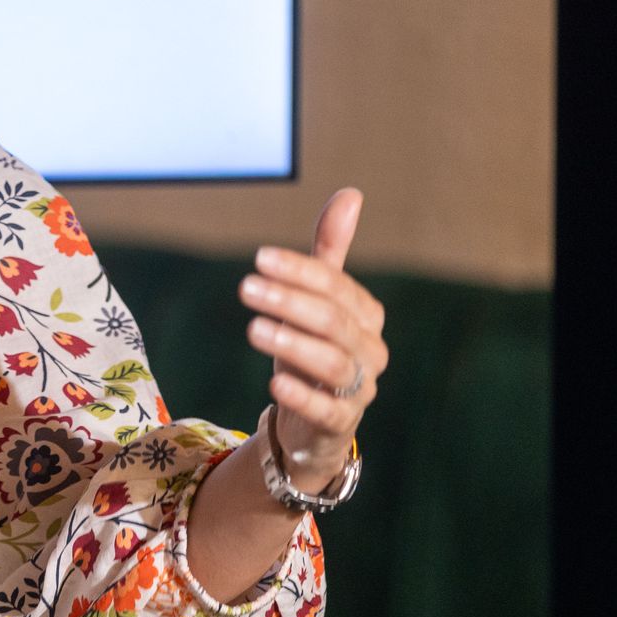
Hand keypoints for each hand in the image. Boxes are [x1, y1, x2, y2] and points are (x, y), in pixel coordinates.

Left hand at [238, 187, 389, 488]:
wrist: (314, 420)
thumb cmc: (313, 348)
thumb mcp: (317, 300)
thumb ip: (330, 251)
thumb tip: (350, 194)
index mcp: (367, 315)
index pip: (336, 286)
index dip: (300, 271)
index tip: (259, 258)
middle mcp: (370, 350)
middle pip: (334, 321)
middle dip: (289, 301)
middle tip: (246, 288)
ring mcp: (360, 389)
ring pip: (333, 362)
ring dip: (292, 343)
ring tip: (253, 328)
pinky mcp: (341, 423)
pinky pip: (327, 409)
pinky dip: (302, 395)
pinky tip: (274, 381)